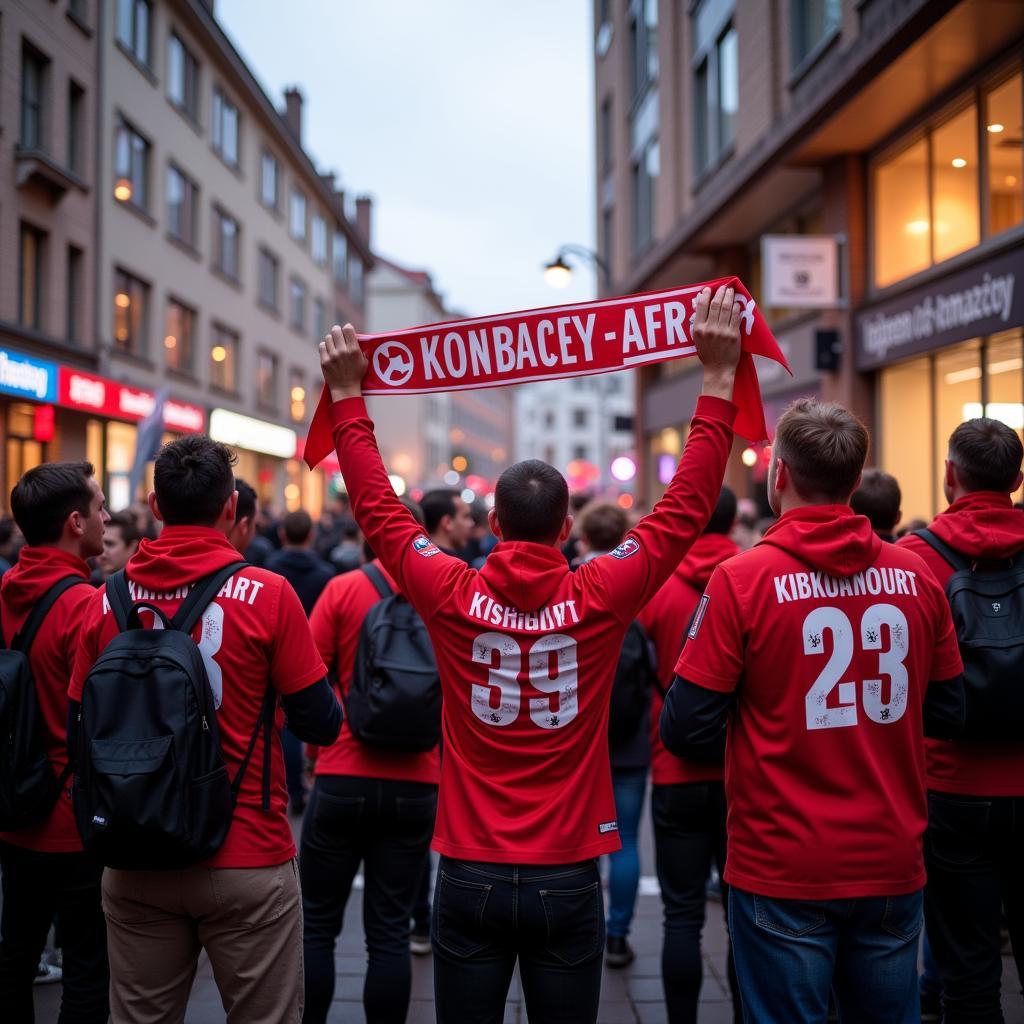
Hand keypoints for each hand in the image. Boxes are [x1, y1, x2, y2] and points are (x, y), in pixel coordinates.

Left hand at [320, 324, 367, 400]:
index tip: (347, 331)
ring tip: (334, 345)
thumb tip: (355, 336)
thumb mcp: (364, 361)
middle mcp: (343, 351)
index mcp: (354, 350)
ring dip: (331, 340)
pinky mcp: (324, 361)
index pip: (348, 329)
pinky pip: (322, 346)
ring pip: (328, 337)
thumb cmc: (356, 374)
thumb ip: (360, 348)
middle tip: (339, 335)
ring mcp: (332, 356)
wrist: (345, 388)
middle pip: (336, 330)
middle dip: (337, 331)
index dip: (347, 328)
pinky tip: (329, 350)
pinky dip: (325, 347)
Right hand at [692, 285, 740, 400]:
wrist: (718, 369)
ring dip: (729, 297)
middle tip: (723, 288)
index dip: (705, 295)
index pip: (701, 306)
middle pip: (715, 304)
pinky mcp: (733, 335)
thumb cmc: (708, 354)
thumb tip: (701, 304)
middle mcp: (709, 329)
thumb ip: (699, 324)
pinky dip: (736, 308)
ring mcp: (722, 332)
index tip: (708, 289)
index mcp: (698, 330)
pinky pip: (735, 317)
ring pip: (726, 308)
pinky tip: (736, 304)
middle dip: (720, 293)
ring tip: (730, 292)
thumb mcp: (697, 339)